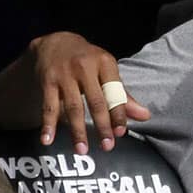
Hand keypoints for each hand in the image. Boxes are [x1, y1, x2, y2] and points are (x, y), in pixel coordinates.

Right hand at [29, 32, 149, 154]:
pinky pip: (49, 106)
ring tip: (82, 150)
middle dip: (102, 126)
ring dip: (77, 131)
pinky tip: (48, 140)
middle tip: (107, 147)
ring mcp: (65, 73)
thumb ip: (123, 95)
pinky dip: (48, 125)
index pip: (115, 92)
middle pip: (96, 101)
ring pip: (73, 107)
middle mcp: (85, 66)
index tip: (121, 132)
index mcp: (105, 62)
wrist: (55, 42)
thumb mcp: (106, 71)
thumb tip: (145, 116)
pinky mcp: (48, 80)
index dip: (118, 113)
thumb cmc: (87, 61)